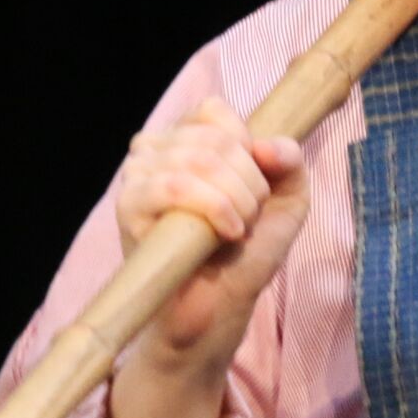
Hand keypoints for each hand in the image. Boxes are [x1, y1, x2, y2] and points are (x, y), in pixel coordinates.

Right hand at [113, 96, 310, 378]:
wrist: (220, 306)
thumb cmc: (248, 249)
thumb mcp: (288, 197)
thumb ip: (289, 159)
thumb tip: (263, 145)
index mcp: (184, 138)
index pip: (214, 111)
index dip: (247, 147)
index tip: (256, 186)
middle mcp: (154, 150)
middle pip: (214, 138)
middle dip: (250, 182)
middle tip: (250, 217)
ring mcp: (137, 176)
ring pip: (198, 159)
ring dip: (237, 198)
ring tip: (239, 228)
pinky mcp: (128, 207)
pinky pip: (173, 185)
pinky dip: (214, 207)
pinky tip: (228, 234)